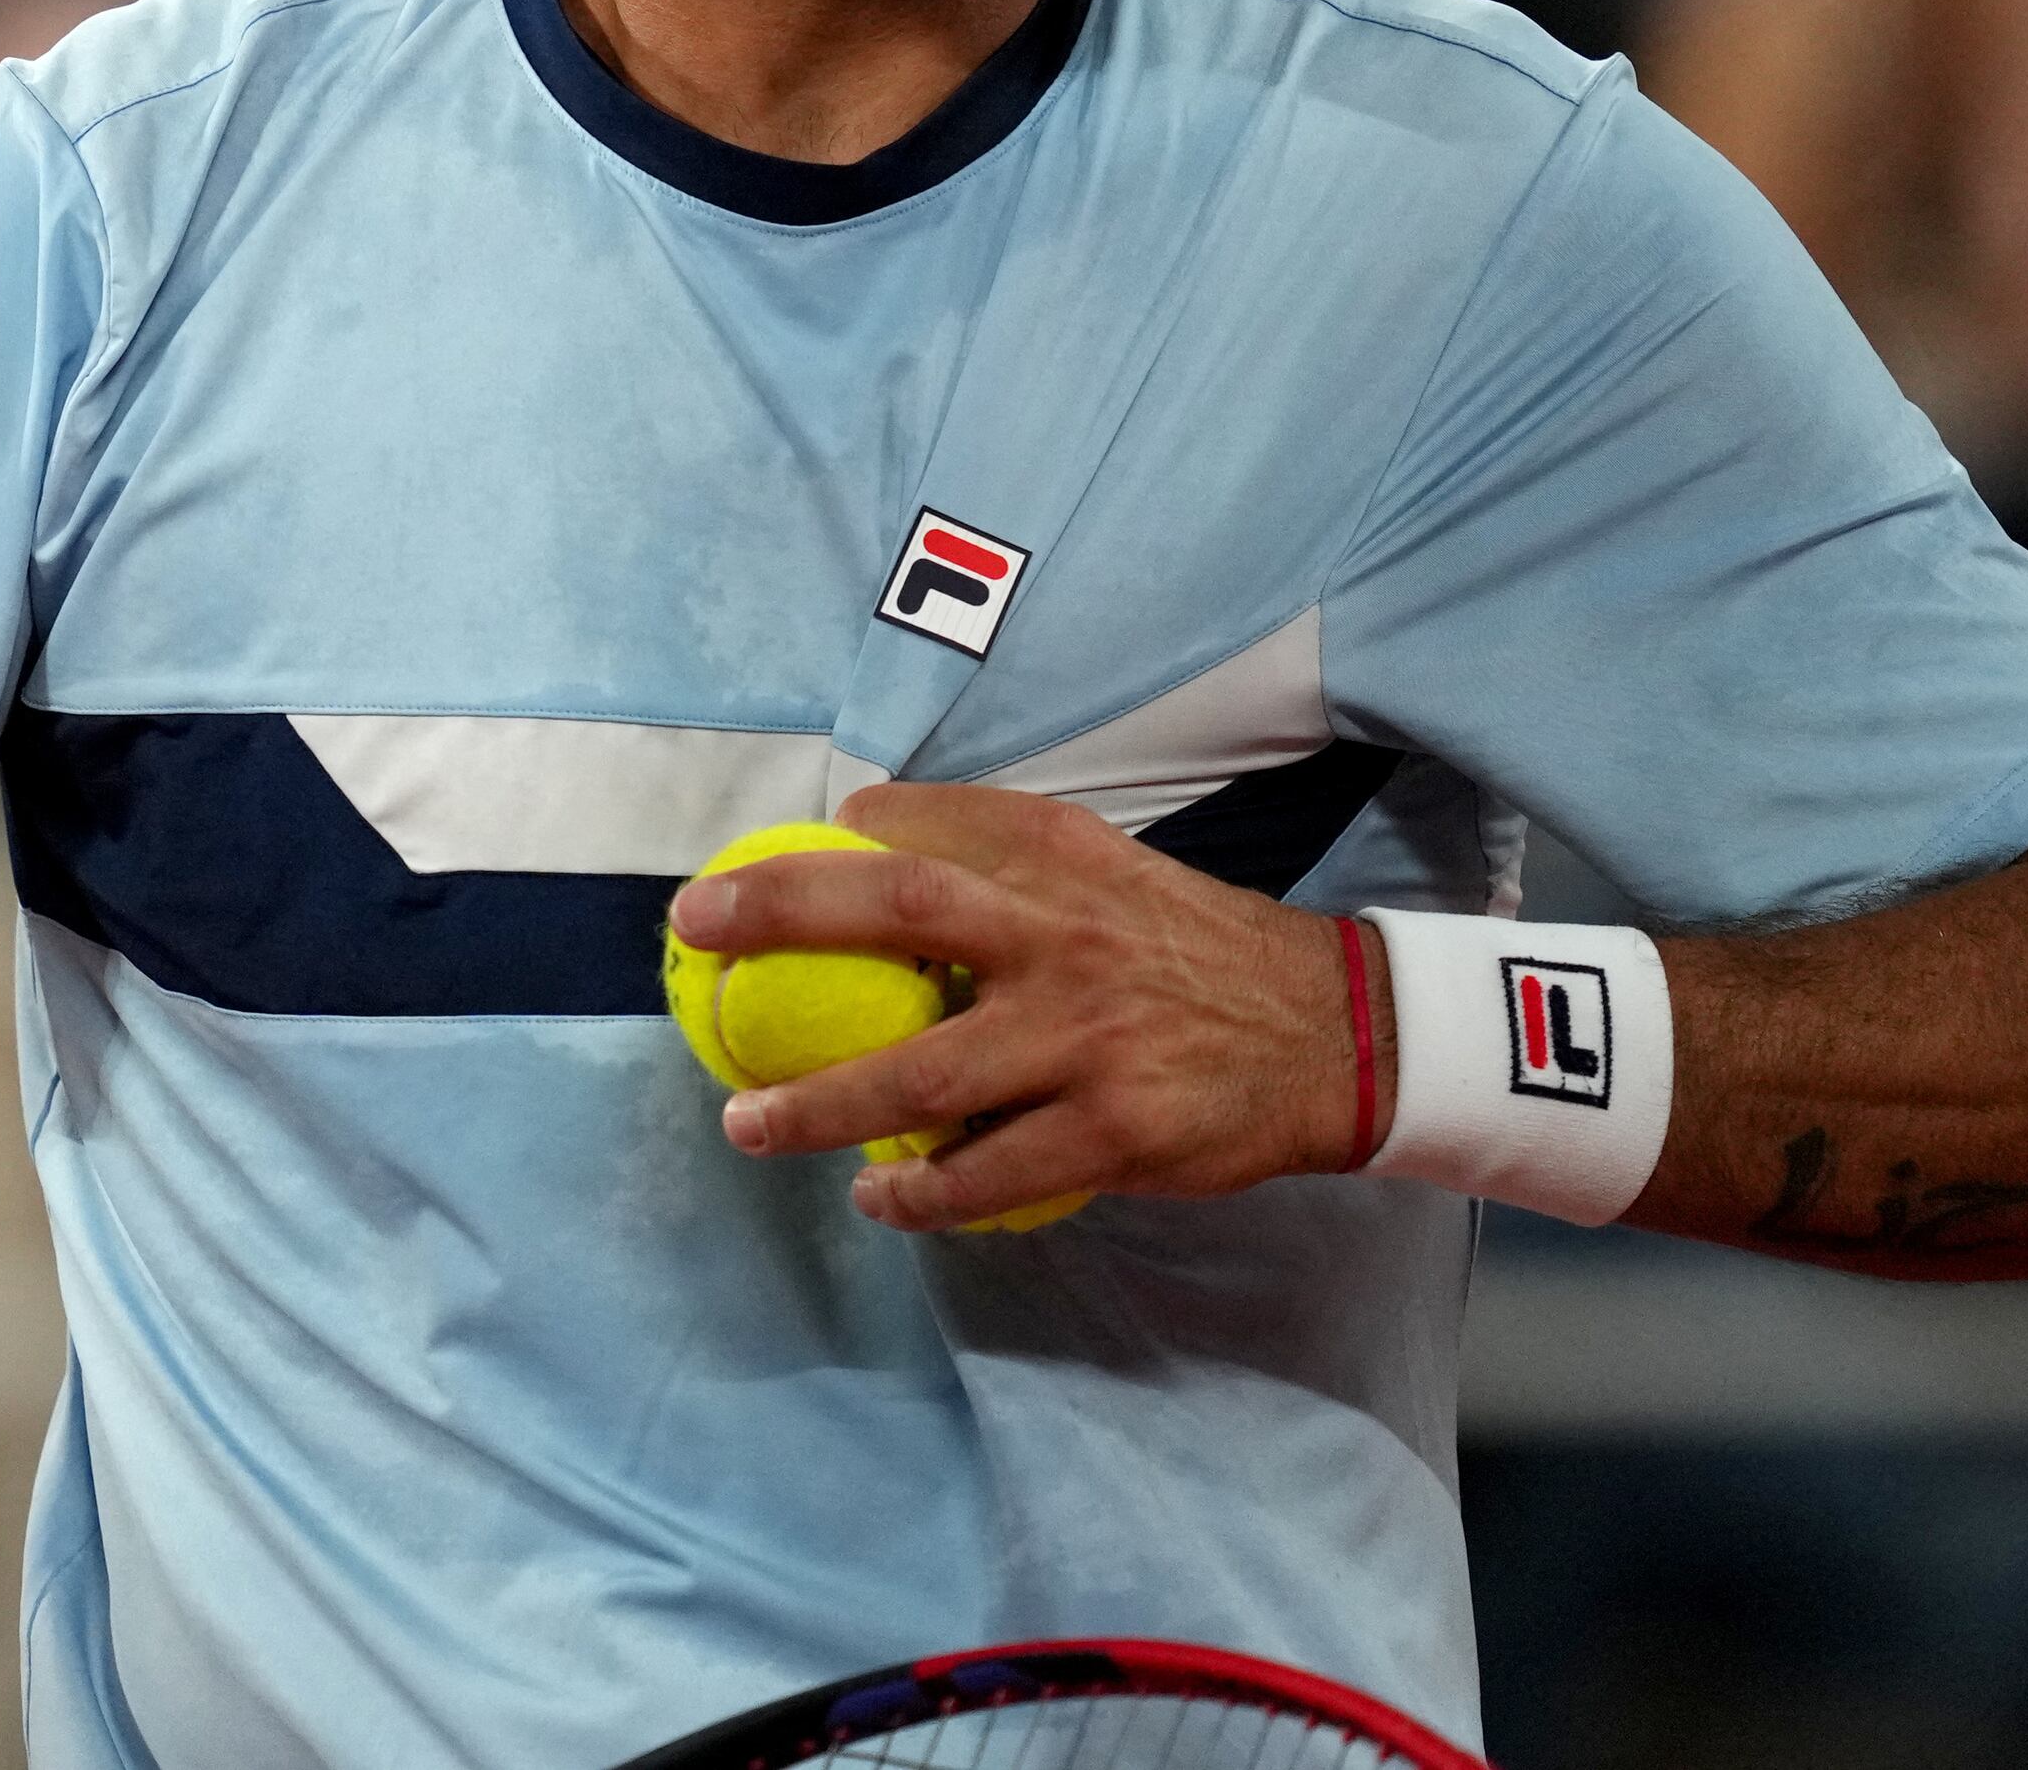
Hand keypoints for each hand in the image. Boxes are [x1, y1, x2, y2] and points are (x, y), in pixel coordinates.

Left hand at [661, 782, 1376, 1232]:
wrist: (1332, 1033)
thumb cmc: (1188, 946)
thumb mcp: (1108, 864)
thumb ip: (1002, 849)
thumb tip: (865, 831)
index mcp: (1059, 859)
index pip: (921, 830)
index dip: (828, 845)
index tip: (747, 875)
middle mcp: (1066, 936)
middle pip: (901, 910)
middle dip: (783, 914)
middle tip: (695, 933)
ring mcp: (1086, 1040)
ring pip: (923, 1077)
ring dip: (819, 1107)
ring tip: (748, 1124)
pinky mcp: (1113, 1132)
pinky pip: (992, 1175)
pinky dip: (922, 1193)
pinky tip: (878, 1197)